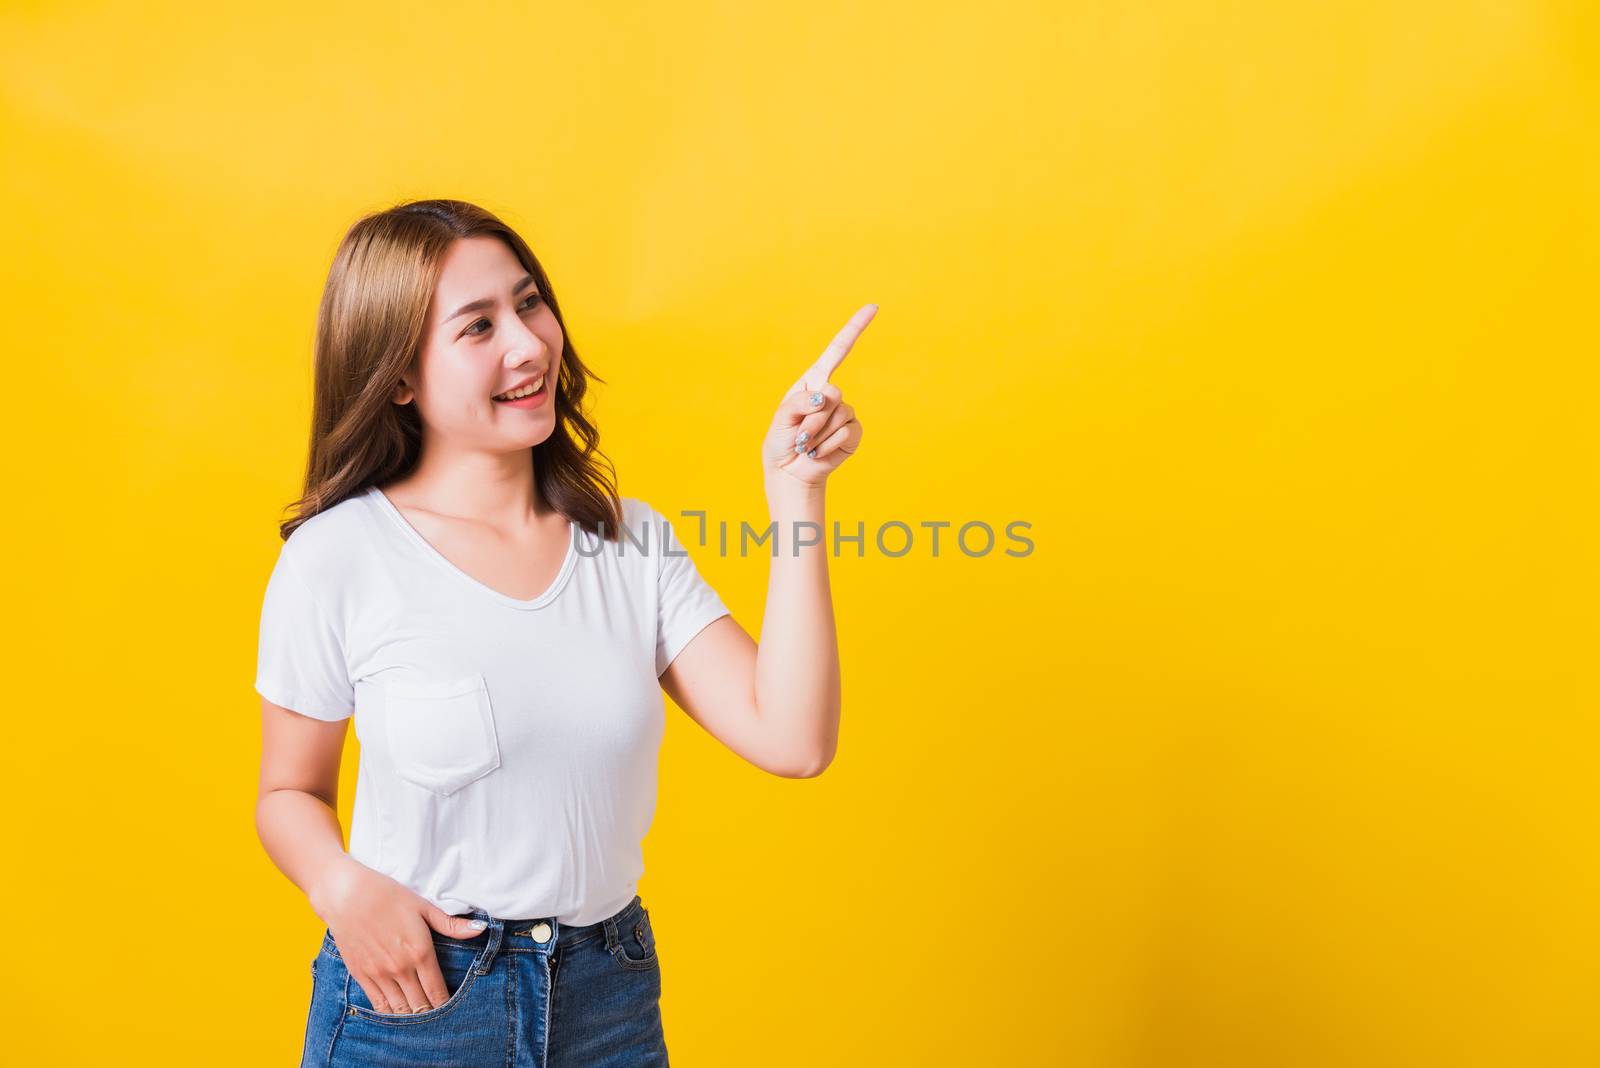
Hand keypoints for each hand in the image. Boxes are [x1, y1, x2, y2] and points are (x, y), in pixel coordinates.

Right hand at [309, 854, 486, 1014]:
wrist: (347, 895)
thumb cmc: (388, 896)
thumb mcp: (424, 907)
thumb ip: (452, 924)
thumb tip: (481, 928)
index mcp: (420, 952)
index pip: (438, 992)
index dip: (447, 1005)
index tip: (454, 1011)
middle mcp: (400, 968)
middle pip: (421, 1006)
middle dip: (432, 1015)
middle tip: (440, 1020)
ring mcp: (379, 975)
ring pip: (400, 1010)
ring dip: (412, 1017)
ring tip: (422, 1019)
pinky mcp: (361, 976)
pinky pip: (379, 1006)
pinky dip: (391, 1014)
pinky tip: (399, 1015)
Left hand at [761, 303, 875, 490]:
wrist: (790, 471)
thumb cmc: (782, 441)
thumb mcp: (782, 417)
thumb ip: (800, 402)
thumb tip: (826, 397)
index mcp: (813, 382)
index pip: (837, 351)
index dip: (855, 328)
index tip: (873, 307)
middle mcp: (831, 394)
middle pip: (833, 393)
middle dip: (813, 418)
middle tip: (800, 434)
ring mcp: (844, 413)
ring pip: (839, 416)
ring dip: (818, 435)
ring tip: (807, 445)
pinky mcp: (853, 433)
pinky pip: (847, 433)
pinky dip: (829, 445)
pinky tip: (818, 452)